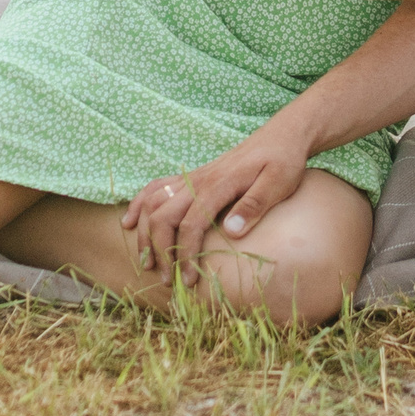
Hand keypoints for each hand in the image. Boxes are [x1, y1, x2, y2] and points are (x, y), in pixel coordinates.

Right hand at [118, 126, 310, 284]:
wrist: (283, 134)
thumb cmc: (284, 161)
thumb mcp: (278, 183)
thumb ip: (254, 205)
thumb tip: (231, 231)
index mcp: (218, 185)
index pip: (190, 224)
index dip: (185, 254)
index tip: (189, 280)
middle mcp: (199, 180)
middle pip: (163, 215)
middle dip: (159, 250)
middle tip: (167, 279)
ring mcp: (193, 176)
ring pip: (153, 202)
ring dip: (145, 232)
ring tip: (146, 261)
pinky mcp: (193, 176)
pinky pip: (157, 187)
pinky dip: (139, 204)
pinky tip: (130, 222)